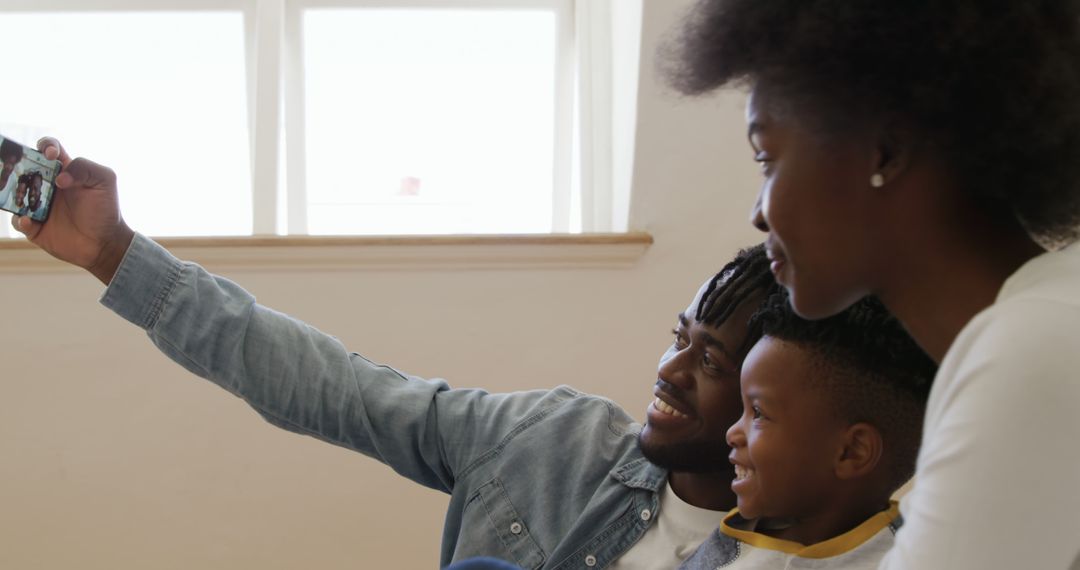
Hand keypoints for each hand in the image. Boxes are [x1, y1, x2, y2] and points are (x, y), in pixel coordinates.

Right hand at [12, 138, 134, 284]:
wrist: (105, 242)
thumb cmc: (106, 209)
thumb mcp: (105, 181)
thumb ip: (85, 168)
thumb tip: (59, 178)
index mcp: (63, 171)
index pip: (47, 149)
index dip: (45, 146)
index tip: (49, 155)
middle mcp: (47, 185)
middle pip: (24, 169)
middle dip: (18, 167)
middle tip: (20, 171)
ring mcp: (38, 206)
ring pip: (15, 194)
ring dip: (14, 193)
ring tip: (21, 197)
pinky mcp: (34, 226)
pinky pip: (18, 221)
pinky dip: (21, 221)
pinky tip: (30, 221)